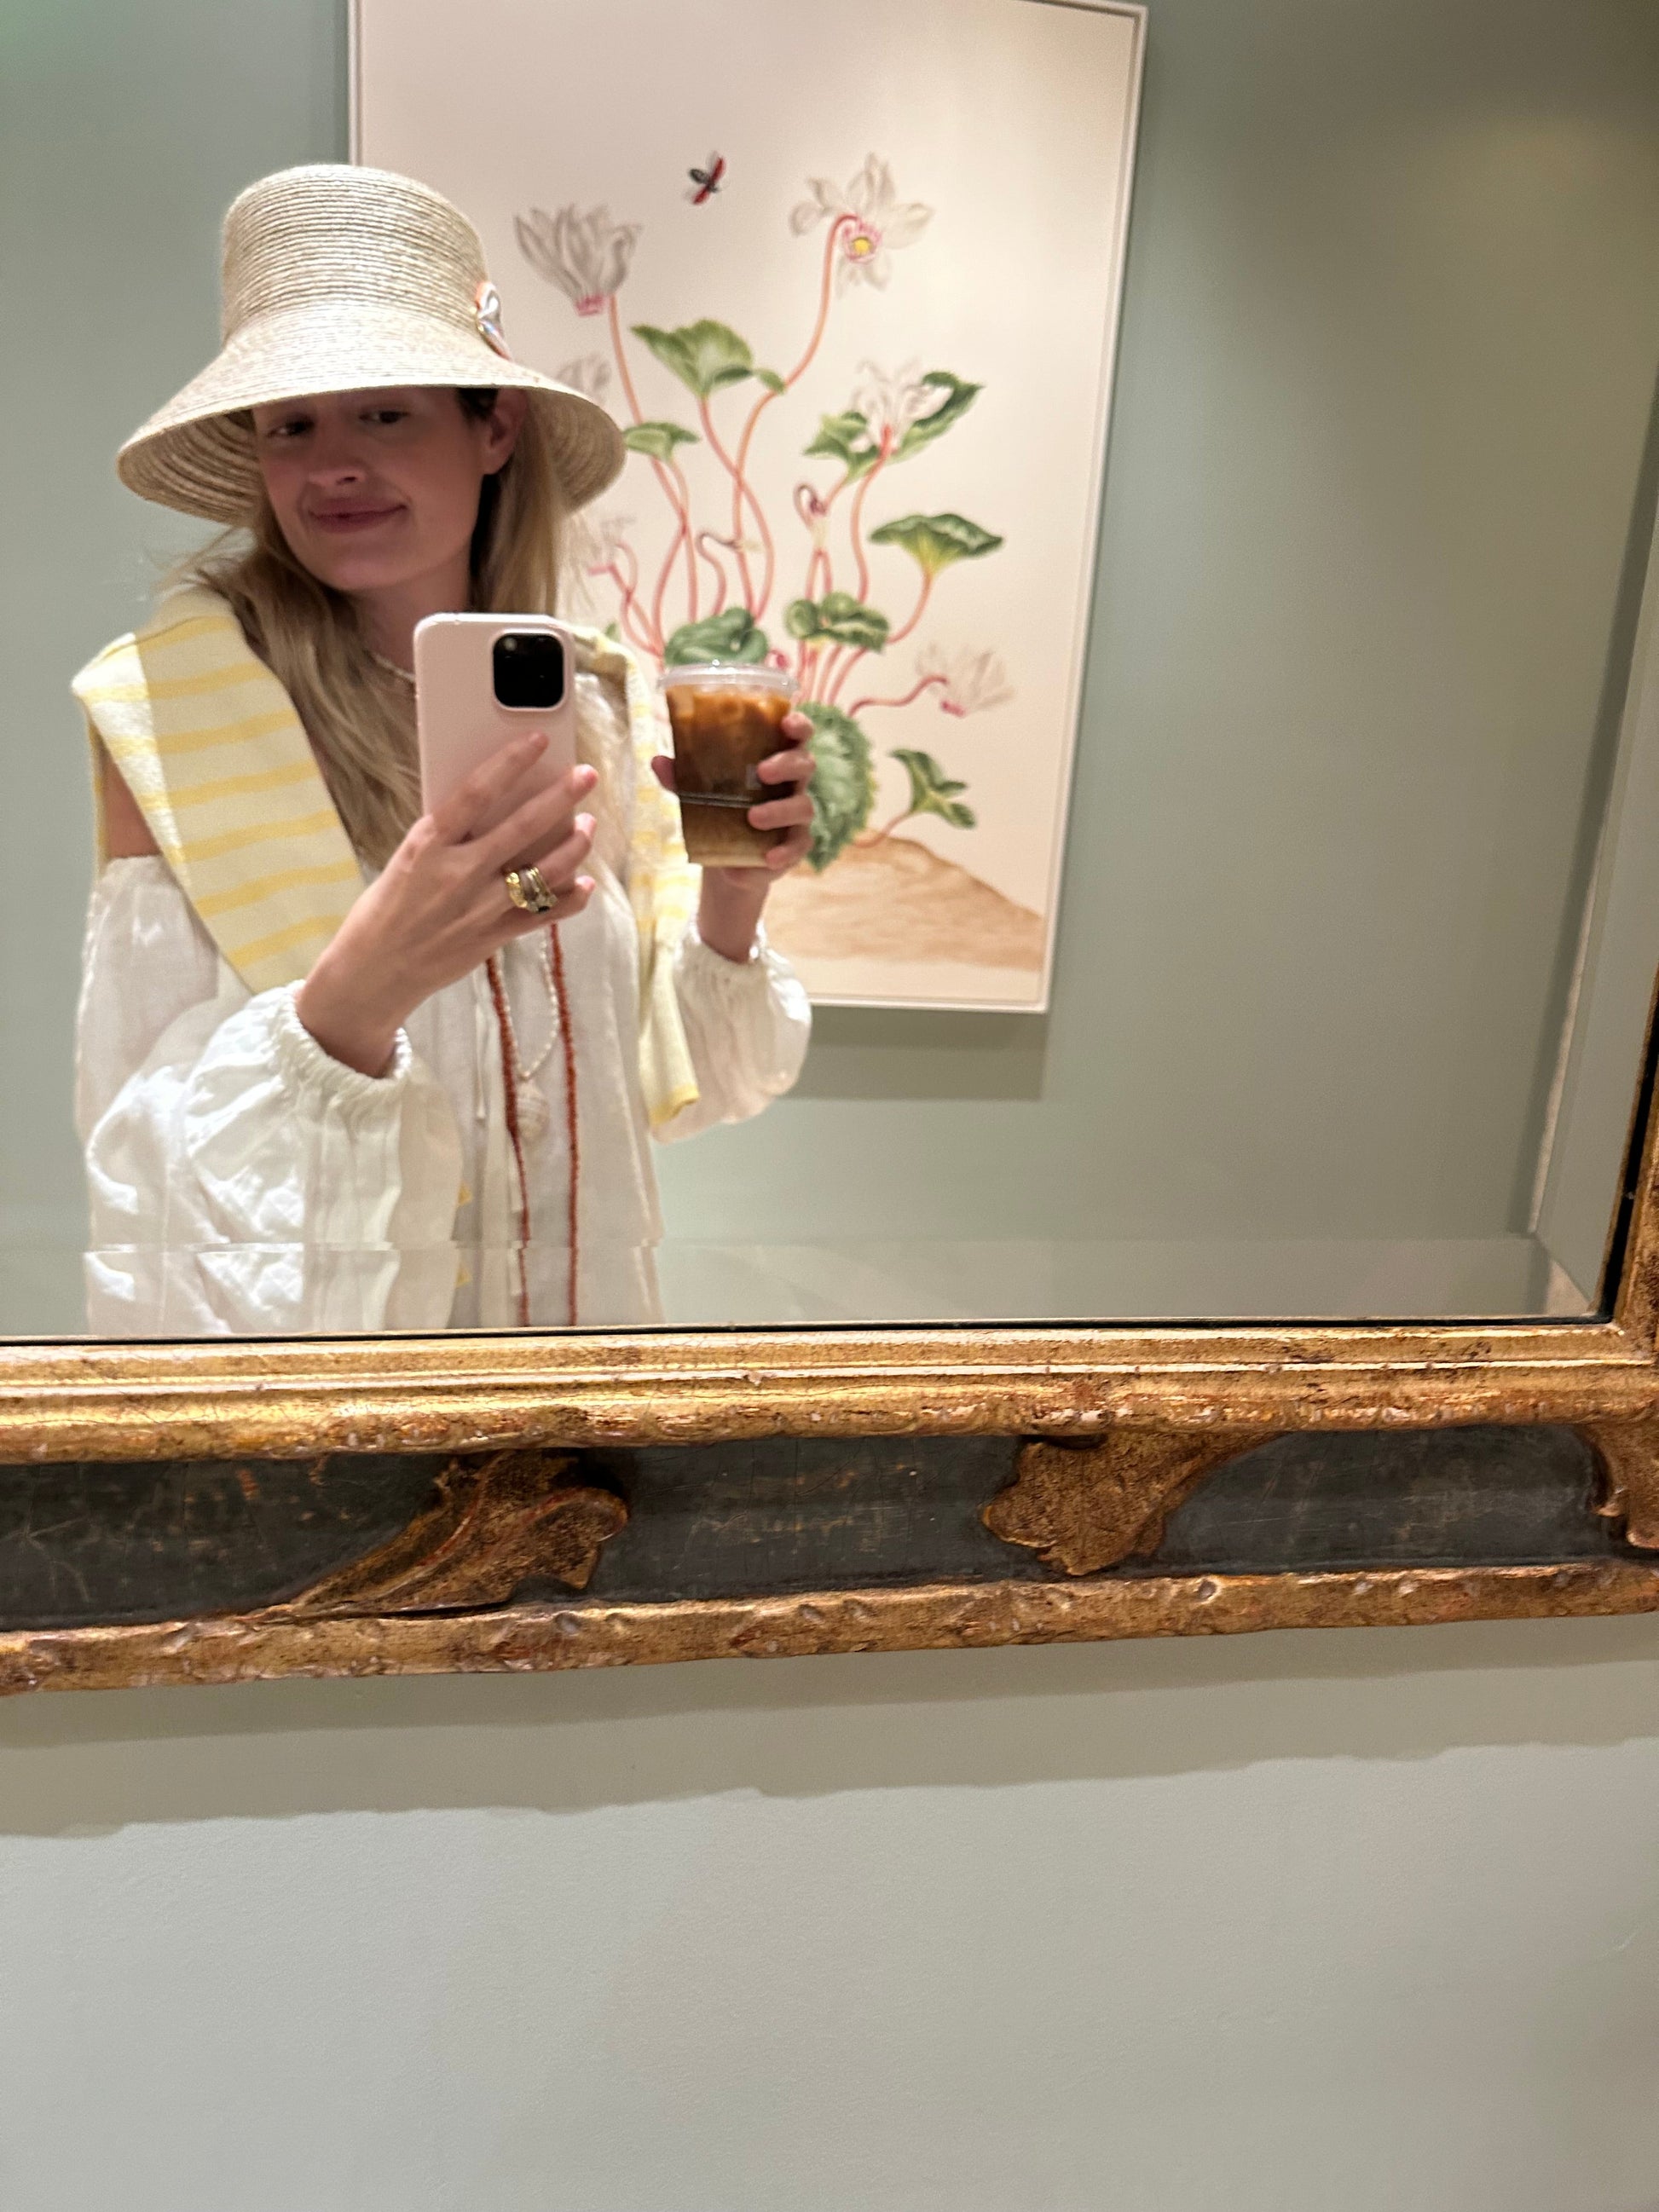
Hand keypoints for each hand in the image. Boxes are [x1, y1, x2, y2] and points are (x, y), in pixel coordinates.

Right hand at [297, 730, 596, 1074]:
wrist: (374, 971)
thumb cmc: (386, 909)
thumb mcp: (407, 858)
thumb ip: (448, 836)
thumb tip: (491, 806)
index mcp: (428, 845)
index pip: (475, 792)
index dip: (510, 762)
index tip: (536, 740)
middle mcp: (457, 873)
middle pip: (522, 827)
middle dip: (561, 798)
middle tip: (587, 776)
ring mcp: (479, 907)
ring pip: (543, 871)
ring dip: (573, 846)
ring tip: (588, 827)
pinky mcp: (492, 936)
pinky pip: (542, 915)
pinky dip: (569, 900)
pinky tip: (584, 884)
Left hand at [652, 709, 816, 962]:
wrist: (728, 857)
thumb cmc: (721, 809)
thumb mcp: (699, 792)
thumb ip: (682, 778)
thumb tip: (657, 761)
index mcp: (775, 758)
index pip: (797, 734)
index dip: (798, 725)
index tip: (787, 722)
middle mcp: (792, 783)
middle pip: (805, 764)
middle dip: (786, 764)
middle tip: (761, 772)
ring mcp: (797, 815)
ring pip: (803, 806)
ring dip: (779, 810)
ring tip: (753, 818)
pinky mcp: (795, 844)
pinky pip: (799, 846)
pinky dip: (784, 851)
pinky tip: (769, 858)